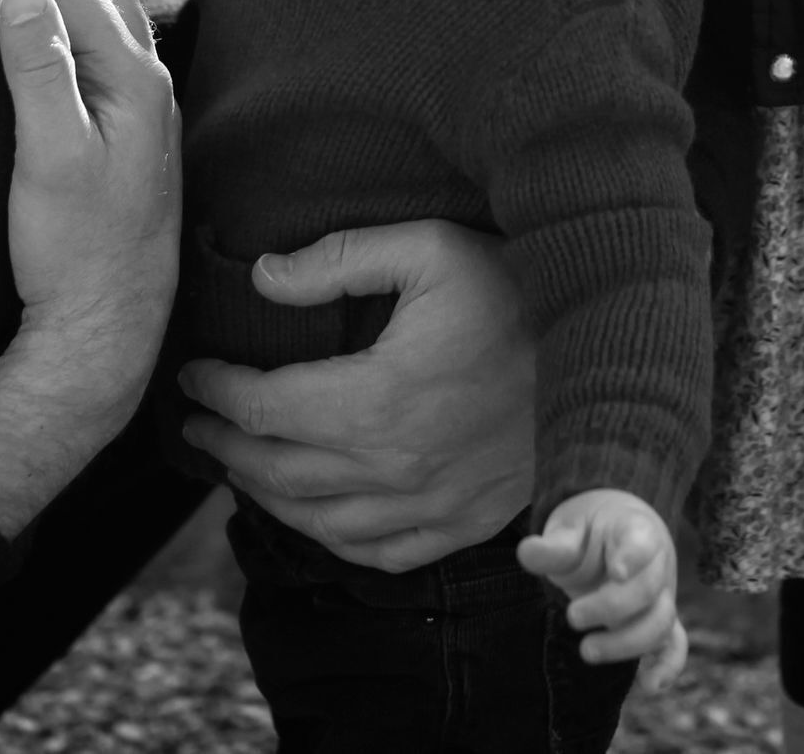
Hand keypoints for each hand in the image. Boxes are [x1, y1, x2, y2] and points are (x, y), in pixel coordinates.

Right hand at [0, 0, 181, 535]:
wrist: (107, 329)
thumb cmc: (74, 252)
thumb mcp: (47, 160)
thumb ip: (38, 70)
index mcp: (136, 80)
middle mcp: (152, 85)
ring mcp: (146, 110)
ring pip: (108, 10)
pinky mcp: (131, 135)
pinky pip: (105, 41)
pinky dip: (70, 11)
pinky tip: (46, 24)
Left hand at [177, 220, 539, 569]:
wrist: (610, 356)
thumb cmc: (517, 292)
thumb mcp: (430, 248)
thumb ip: (340, 258)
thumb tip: (263, 278)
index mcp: (375, 400)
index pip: (264, 408)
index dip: (217, 391)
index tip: (193, 375)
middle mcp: (393, 468)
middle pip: (276, 472)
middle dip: (225, 446)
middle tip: (197, 424)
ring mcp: (430, 507)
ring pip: (317, 522)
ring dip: (264, 496)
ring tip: (238, 466)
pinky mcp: (463, 524)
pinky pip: (377, 554)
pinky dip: (330, 539)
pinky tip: (313, 516)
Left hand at [519, 487, 685, 683]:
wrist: (613, 533)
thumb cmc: (589, 532)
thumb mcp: (569, 528)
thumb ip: (553, 546)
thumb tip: (525, 553)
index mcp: (636, 530)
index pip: (642, 543)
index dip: (633, 558)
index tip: (617, 572)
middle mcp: (658, 565)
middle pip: (648, 590)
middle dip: (611, 608)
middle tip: (572, 617)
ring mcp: (663, 595)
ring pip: (660, 622)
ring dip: (627, 643)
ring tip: (586, 651)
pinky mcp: (660, 621)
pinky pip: (674, 645)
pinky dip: (668, 666)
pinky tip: (648, 686)